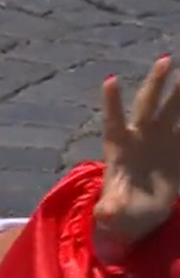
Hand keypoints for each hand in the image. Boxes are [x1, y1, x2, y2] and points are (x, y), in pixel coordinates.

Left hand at [94, 54, 179, 254]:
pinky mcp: (178, 149)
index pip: (114, 121)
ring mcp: (161, 140)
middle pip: (146, 106)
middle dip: (155, 84)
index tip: (110, 80)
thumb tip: (104, 217)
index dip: (112, 102)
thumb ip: (110, 211)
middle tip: (165, 60)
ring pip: (172, 110)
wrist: (141, 215)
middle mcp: (140, 137)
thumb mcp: (114, 214)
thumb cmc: (121, 212)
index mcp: (119, 148)